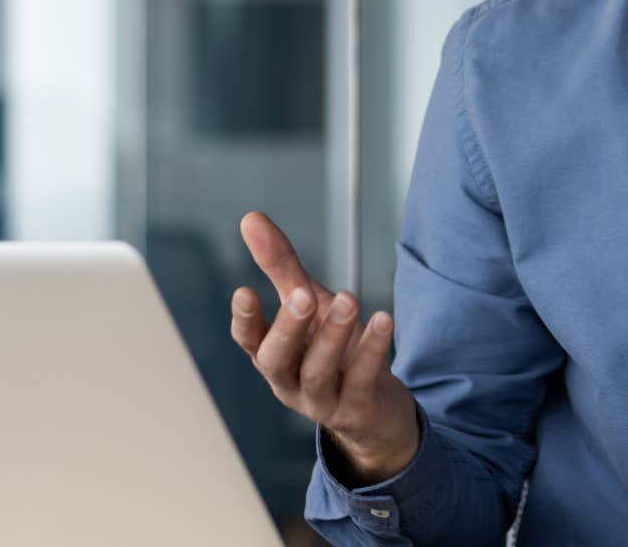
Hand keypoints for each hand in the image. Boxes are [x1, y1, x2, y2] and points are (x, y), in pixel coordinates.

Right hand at [230, 211, 419, 485]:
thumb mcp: (309, 303)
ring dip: (332, 335)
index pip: (248, 340)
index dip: (245, 319)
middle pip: (276, 360)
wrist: (376, 408)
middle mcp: (289, 381)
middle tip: (302, 295)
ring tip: (349, 299)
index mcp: (272, 355)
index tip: (245, 291)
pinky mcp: (356, 410)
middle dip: (288, 328)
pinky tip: (383, 320)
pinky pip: (361, 381)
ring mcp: (321, 400)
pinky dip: (371, 351)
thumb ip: (280, 265)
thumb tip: (250, 218)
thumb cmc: (333, 349)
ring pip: (318, 372)